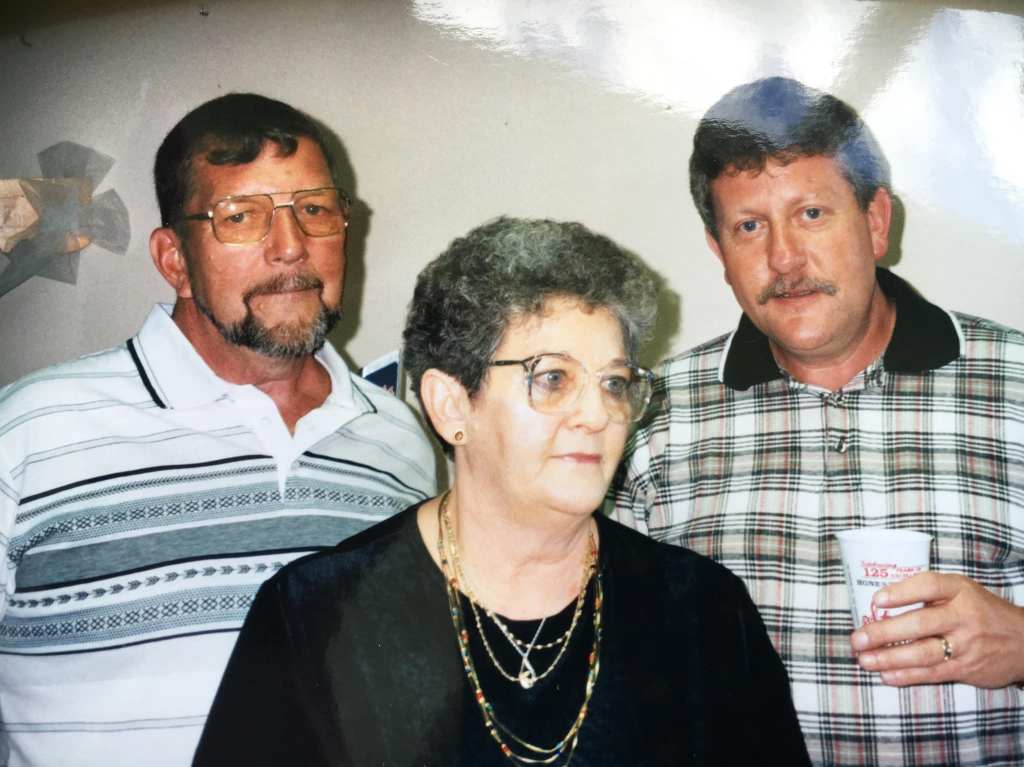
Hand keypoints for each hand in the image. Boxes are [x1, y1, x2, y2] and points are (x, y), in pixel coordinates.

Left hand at [850, 572, 1023, 687]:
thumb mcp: (961, 591)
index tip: (876, 600)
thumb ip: (929, 592)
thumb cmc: (981, 611)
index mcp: (960, 590)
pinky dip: (907, 676)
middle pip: (920, 623)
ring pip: (923, 653)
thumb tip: (882, 600)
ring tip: (864, 660)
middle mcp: (963, 616)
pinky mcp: (966, 669)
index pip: (929, 586)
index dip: (901, 592)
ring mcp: (966, 645)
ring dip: (890, 659)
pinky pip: (933, 673)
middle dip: (884, 632)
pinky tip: (886, 675)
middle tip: (857, 639)